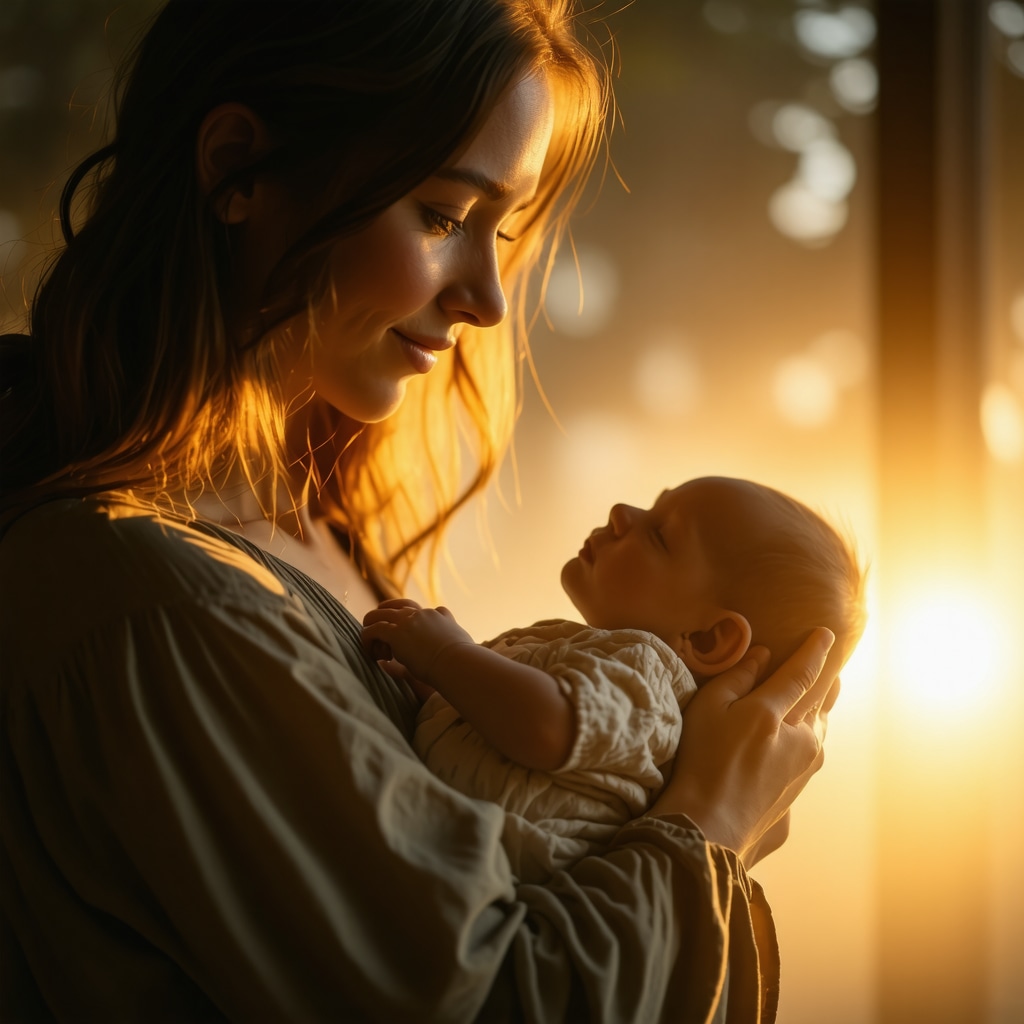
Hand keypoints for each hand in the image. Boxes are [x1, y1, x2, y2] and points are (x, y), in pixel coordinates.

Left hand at [362, 598, 475, 684]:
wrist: (458, 663)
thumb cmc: (462, 661)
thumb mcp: (455, 647)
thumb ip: (441, 646)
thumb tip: (432, 639)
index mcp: (439, 615)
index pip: (416, 608)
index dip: (406, 620)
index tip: (404, 638)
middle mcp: (421, 613)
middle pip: (394, 607)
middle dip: (385, 619)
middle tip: (382, 639)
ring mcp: (408, 620)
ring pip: (378, 614)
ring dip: (372, 628)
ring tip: (372, 645)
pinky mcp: (396, 632)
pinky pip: (372, 630)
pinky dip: (367, 638)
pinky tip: (369, 651)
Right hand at [650, 627, 838, 863]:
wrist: (709, 827)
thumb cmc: (701, 763)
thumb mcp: (709, 709)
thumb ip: (737, 678)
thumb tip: (762, 655)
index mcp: (776, 713)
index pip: (803, 673)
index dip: (815, 650)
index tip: (826, 632)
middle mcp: (802, 739)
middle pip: (823, 698)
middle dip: (828, 675)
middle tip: (833, 657)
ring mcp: (805, 767)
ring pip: (822, 725)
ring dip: (824, 703)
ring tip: (825, 689)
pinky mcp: (799, 789)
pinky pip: (814, 748)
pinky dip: (815, 728)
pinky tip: (807, 730)